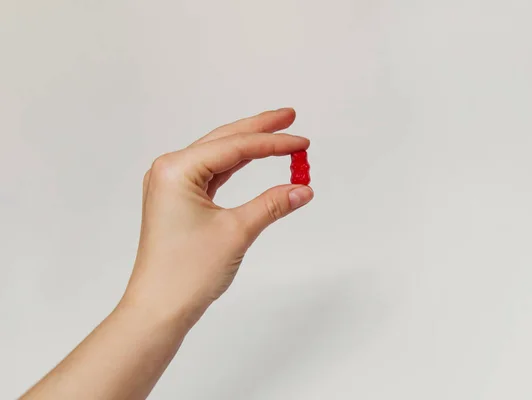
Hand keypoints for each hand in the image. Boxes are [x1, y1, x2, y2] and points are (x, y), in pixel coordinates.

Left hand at [120, 108, 312, 328]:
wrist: (159, 308)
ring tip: (277, 133)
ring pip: (218, 156)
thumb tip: (302, 188)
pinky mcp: (178, 200)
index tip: (302, 143)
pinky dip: (236, 167)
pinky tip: (253, 159)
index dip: (273, 143)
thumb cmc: (186, 272)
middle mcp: (170, 170)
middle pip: (224, 141)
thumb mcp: (236, 231)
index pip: (234, 147)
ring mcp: (172, 185)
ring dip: (249, 146)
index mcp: (176, 169)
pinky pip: (212, 174)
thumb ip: (272, 204)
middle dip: (259, 130)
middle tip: (290, 116)